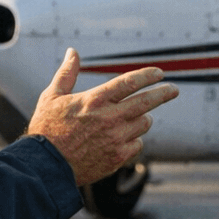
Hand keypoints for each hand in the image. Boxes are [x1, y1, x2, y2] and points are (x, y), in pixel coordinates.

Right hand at [26, 49, 178, 185]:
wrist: (45, 167)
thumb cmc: (46, 130)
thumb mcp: (52, 96)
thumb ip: (67, 73)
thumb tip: (73, 52)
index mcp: (95, 100)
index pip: (129, 82)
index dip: (148, 75)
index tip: (159, 73)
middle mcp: (109, 118)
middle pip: (146, 102)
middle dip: (164, 93)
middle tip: (173, 90)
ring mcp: (115, 139)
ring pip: (143, 124)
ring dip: (143, 118)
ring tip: (136, 117)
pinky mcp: (117, 158)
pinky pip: (137, 144)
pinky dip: (134, 139)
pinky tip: (123, 138)